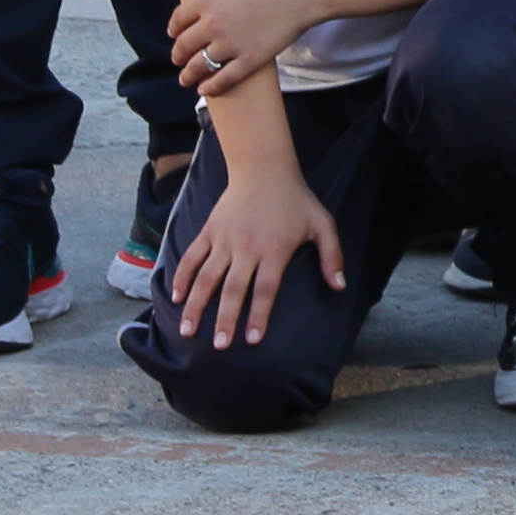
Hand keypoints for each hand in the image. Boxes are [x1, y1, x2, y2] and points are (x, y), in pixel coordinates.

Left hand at [164, 0, 318, 100]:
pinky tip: (205, 90)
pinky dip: (210, 87)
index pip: (178, 20)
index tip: (175, 34)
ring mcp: (230, 44)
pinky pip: (223, 79)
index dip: (174, 29)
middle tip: (178, 59)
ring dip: (188, 75)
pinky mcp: (249, 59)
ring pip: (198, 66)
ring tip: (187, 79)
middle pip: (184, 46)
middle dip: (178, 55)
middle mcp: (213, 23)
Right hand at [164, 161, 344, 350]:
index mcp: (275, 250)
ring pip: (206, 278)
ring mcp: (224, 240)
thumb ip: (333, 255)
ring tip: (187, 332)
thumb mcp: (322, 223)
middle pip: (234, 290)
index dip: (259, 316)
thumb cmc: (296, 199)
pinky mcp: (209, 231)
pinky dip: (181, 277)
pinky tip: (176, 298)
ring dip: (196, 306)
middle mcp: (247, 248)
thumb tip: (339, 286)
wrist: (264, 168)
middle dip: (225, 320)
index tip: (252, 340)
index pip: (266, 289)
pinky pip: (191, 258)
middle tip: (219, 346)